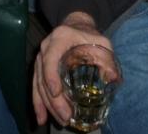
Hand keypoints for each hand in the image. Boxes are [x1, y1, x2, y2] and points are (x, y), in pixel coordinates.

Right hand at [32, 12, 112, 126]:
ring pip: (38, 84)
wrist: (76, 25)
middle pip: (43, 76)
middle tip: (65, 116)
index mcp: (59, 38)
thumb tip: (112, 77)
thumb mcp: (100, 41)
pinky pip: (36, 86)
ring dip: (47, 105)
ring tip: (60, 121)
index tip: (57, 93)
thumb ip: (106, 57)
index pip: (50, 59)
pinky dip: (38, 103)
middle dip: (53, 99)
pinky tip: (41, 118)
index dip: (51, 76)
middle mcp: (46, 47)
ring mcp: (41, 58)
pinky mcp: (40, 67)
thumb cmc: (88, 34)